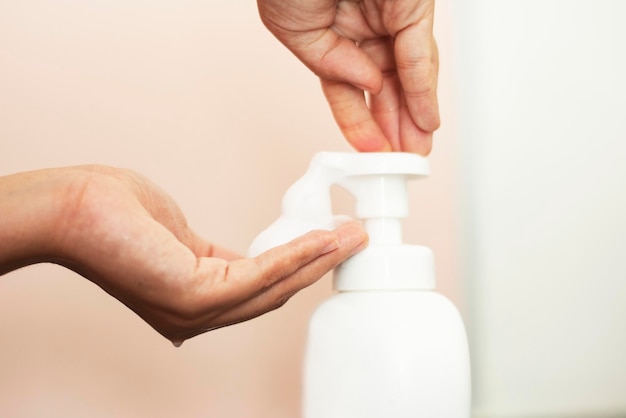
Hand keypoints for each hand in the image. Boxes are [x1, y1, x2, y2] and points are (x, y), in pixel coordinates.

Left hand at [0, 166, 367, 343]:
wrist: (75, 208)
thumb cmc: (120, 218)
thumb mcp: (184, 240)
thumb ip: (221, 255)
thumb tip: (257, 258)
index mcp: (196, 303)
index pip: (260, 291)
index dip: (302, 269)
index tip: (331, 246)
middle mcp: (197, 317)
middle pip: (276, 293)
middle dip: (320, 266)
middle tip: (355, 240)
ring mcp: (196, 312)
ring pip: (275, 287)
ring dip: (319, 259)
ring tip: (351, 237)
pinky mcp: (195, 296)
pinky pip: (261, 274)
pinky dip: (297, 255)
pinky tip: (322, 237)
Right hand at [258, 0, 438, 154]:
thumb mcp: (293, 30)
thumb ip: (329, 64)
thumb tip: (365, 84)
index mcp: (334, 34)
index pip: (350, 89)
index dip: (359, 123)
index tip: (370, 152)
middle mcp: (365, 28)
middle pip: (383, 89)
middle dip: (392, 129)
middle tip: (400, 162)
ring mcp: (390, 17)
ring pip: (405, 78)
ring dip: (411, 119)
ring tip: (414, 152)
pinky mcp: (412, 6)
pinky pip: (417, 54)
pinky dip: (421, 89)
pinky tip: (424, 120)